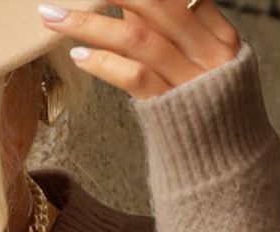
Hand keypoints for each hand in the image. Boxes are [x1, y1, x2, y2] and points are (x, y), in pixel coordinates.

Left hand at [36, 1, 241, 99]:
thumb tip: (129, 6)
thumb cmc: (206, 116)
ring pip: (137, 38)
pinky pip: (135, 77)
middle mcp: (209, 53)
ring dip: (89, 23)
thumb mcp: (201, 67)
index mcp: (220, 36)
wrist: (226, 168)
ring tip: (53, 16)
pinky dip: (104, 62)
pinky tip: (78, 55)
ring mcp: (190, 82)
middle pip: (157, 4)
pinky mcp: (169, 109)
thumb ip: (173, 34)